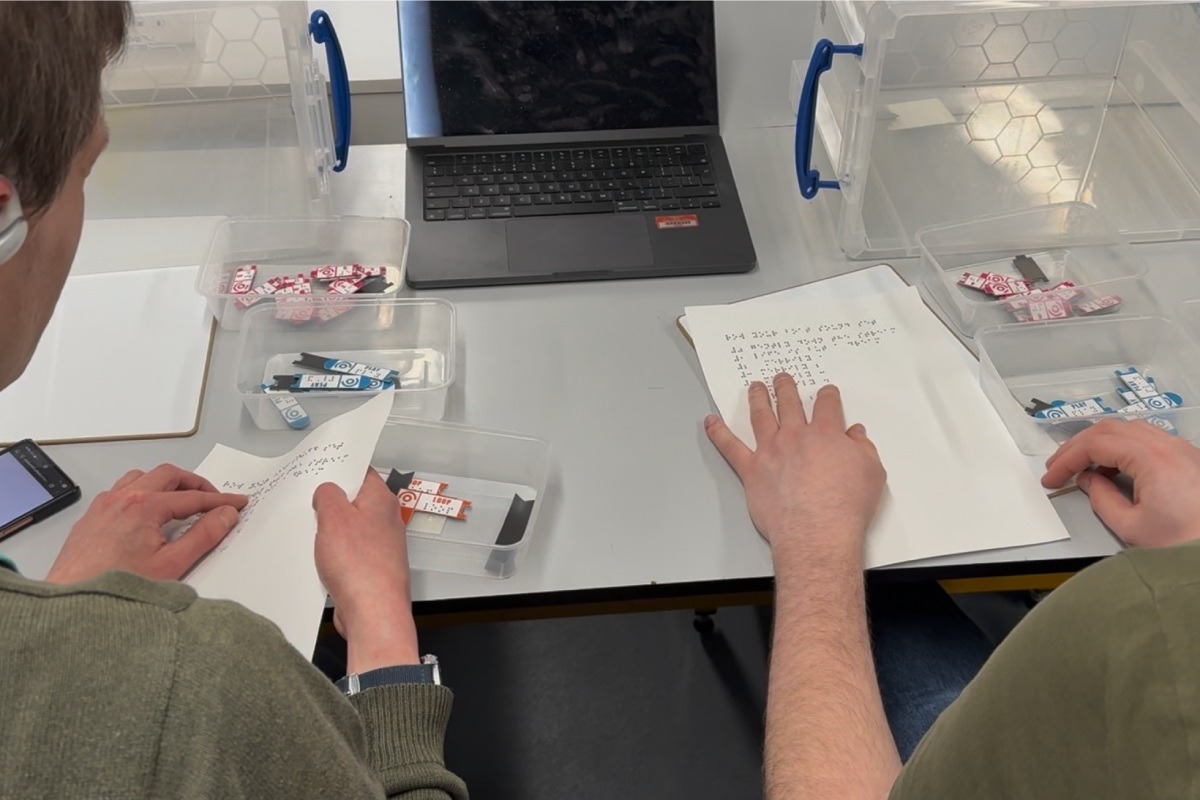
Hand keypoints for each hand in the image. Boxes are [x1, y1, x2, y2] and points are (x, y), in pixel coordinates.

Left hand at [45, 465, 246, 583]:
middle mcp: (122, 498)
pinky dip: (140, 491)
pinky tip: (146, 510)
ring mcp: (104, 505)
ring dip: (165, 483)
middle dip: (195, 483)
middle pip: (168, 475)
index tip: (236, 503)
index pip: (193, 497)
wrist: (75, 603)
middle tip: (213, 498)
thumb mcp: (172, 564)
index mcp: (145, 507)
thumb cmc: (116, 588)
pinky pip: (119, 490)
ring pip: (141, 477)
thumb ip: (204, 535)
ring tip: (180, 499)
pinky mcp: (91, 517)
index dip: (220, 500)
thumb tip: (225, 515)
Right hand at [314, 469, 418, 672]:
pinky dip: (334, 552)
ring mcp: (380, 544)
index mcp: (381, 500)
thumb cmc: (360, 565)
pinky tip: (318, 556)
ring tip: (309, 529)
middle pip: (354, 500)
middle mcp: (385, 520)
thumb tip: (327, 491)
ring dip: (330, 530)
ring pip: (350, 527)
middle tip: (307, 500)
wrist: (373, 612)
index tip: (320, 468)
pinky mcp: (371, 567)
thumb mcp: (334, 517)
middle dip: (330, 501)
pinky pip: (349, 551)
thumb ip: (328, 496)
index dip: (340, 468)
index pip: (361, 472)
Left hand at [704, 374, 886, 562]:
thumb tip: (857, 435)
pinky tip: (711, 422)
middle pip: (789, 403)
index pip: (826, 405)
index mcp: (826, 434)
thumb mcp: (872, 473)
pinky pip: (729, 447)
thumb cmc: (844, 507)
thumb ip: (864, 449)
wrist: (817, 531)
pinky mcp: (751, 470)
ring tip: (755, 389)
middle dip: (786, 388)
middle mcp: (795, 437)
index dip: (827, 396)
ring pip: (761, 416)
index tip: (826, 393)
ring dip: (757, 398)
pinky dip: (718, 432)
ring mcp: (771, 451)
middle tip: (782, 379)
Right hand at [1042, 418, 1199, 547]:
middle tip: (1059, 465)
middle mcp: (1168, 446)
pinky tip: (1114, 467)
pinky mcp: (1187, 458)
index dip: (1067, 459)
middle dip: (1078, 446)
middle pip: (1109, 429)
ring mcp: (1181, 449)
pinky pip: (1148, 438)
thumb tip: (1088, 482)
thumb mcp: (1131, 526)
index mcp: (1153, 458)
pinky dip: (1123, 446)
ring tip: (1084, 464)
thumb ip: (1101, 499)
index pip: (1096, 444)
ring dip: (1100, 442)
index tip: (1052, 476)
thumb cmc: (1188, 540)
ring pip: (1128, 428)